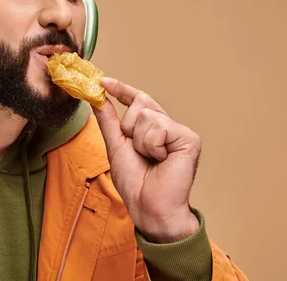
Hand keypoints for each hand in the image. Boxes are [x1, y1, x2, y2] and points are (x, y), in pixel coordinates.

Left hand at [92, 77, 201, 242]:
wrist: (148, 205)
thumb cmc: (135, 182)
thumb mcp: (115, 145)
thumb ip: (108, 120)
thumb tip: (98, 98)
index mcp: (151, 128)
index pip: (136, 100)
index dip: (121, 89)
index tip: (103, 81)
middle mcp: (166, 126)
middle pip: (141, 102)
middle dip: (129, 127)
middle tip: (136, 150)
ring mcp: (179, 131)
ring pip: (147, 116)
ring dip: (140, 141)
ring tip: (151, 159)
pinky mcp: (189, 138)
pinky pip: (159, 127)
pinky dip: (152, 145)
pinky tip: (162, 159)